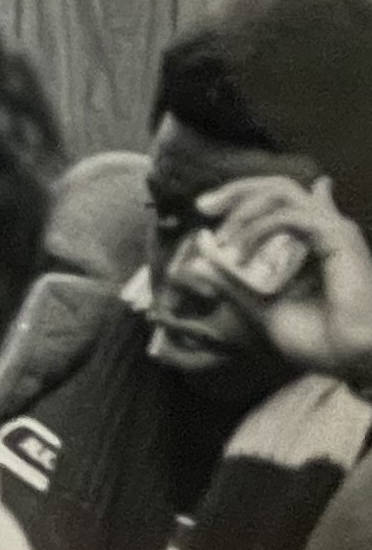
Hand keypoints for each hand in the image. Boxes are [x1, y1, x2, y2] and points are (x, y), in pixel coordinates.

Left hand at [195, 176, 371, 387]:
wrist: (353, 362)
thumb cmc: (320, 340)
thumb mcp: (261, 307)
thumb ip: (232, 282)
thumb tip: (195, 259)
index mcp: (310, 242)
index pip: (276, 199)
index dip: (239, 196)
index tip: (205, 209)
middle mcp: (323, 229)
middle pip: (275, 186)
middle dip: (234, 191)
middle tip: (203, 206)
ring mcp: (332, 230)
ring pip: (280, 192)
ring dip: (242, 211)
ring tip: (222, 240)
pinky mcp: (338, 237)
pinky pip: (288, 217)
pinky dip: (257, 229)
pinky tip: (240, 252)